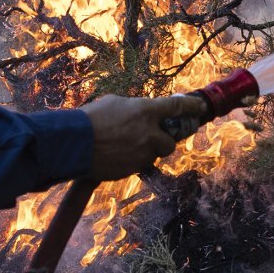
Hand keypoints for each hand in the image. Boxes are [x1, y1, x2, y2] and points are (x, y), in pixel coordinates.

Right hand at [81, 93, 208, 181]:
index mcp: (145, 111)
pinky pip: (137, 165)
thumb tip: (141, 114)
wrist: (74, 143)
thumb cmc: (90, 118)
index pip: (176, 107)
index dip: (191, 108)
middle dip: (163, 141)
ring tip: (122, 146)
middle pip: (170, 142)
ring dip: (144, 151)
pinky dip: (130, 160)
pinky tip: (114, 155)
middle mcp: (149, 134)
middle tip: (150, 138)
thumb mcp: (114, 103)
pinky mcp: (132, 169)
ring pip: (152, 155)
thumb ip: (134, 108)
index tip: (200, 109)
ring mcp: (141, 154)